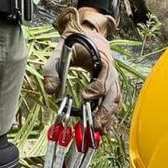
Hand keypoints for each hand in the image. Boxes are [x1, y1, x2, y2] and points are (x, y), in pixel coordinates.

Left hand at [41, 7, 121, 129]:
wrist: (88, 37)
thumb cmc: (75, 45)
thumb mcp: (59, 52)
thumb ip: (52, 70)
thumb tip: (52, 91)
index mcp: (102, 60)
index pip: (105, 77)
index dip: (96, 88)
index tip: (85, 96)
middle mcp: (111, 72)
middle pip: (114, 94)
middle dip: (105, 111)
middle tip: (95, 124)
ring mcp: (113, 82)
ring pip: (115, 101)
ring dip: (109, 117)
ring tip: (99, 131)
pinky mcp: (110, 89)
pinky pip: (113, 104)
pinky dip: (109, 117)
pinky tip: (102, 128)